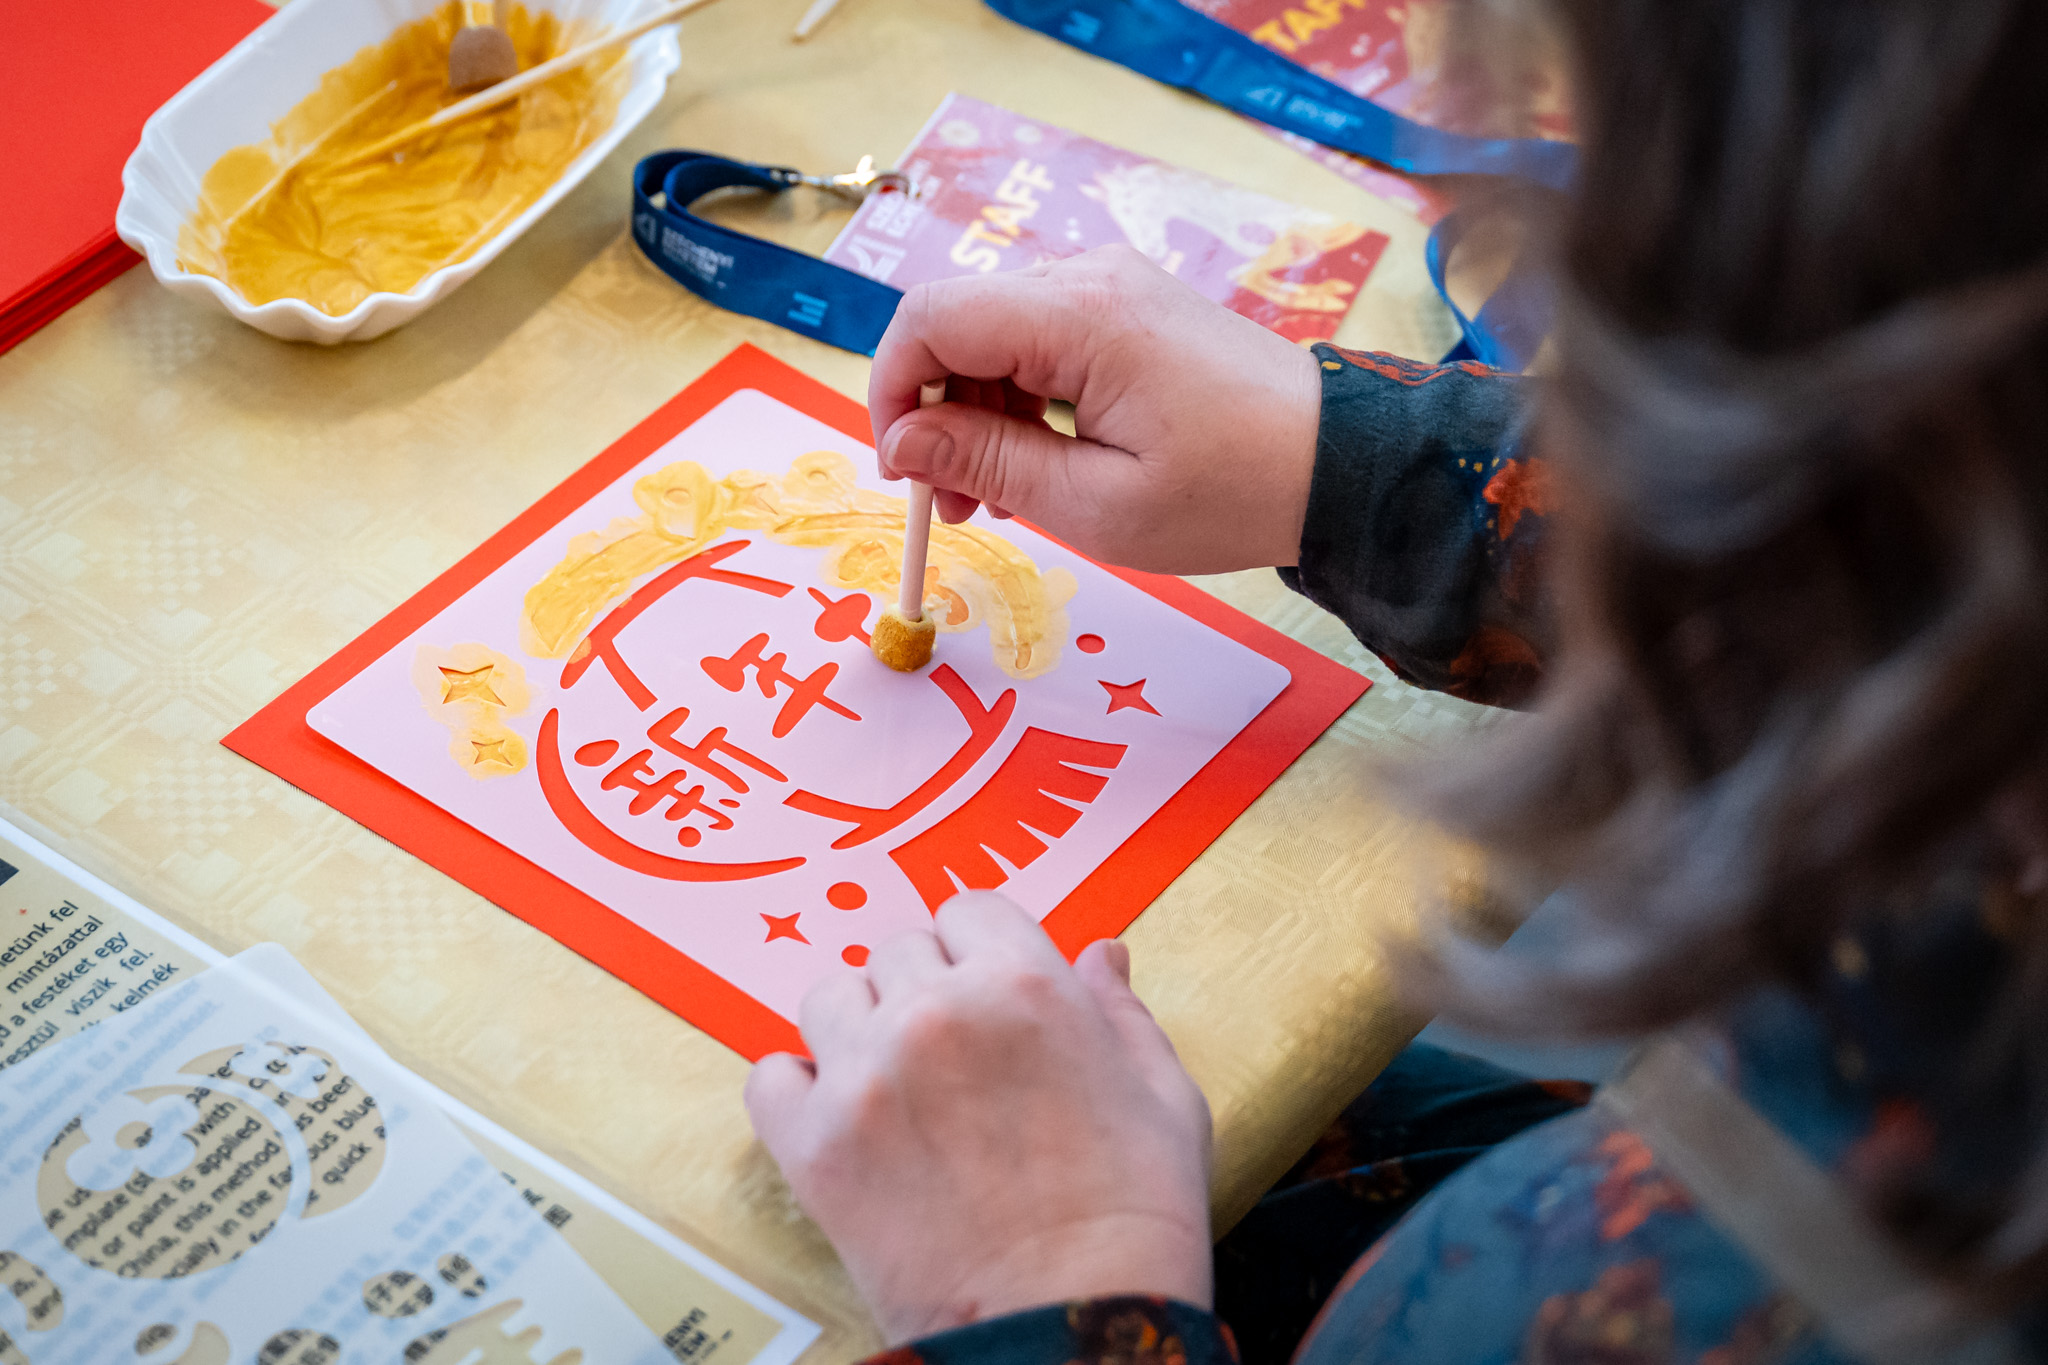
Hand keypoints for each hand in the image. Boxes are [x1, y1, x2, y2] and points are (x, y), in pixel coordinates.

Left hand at [744, 893, 1213, 1343]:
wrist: (1071, 1330)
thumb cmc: (1135, 1219)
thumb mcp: (1165, 1096)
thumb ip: (1122, 1011)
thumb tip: (1100, 954)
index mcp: (1024, 983)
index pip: (970, 910)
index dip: (983, 949)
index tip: (989, 989)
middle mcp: (935, 1011)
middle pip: (898, 949)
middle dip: (925, 988)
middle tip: (953, 1053)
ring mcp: (865, 1075)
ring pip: (829, 997)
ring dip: (859, 1027)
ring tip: (895, 1083)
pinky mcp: (814, 1146)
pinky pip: (771, 1078)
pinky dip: (798, 1091)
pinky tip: (839, 1118)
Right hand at [868, 245, 1321, 573]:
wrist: (1335, 464)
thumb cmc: (1228, 492)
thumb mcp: (1094, 503)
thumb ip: (986, 464)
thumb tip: (902, 446)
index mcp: (1078, 317)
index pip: (930, 319)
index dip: (892, 393)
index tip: (902, 472)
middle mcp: (1088, 279)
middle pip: (955, 323)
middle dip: (934, 412)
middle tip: (954, 505)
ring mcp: (1110, 285)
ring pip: (990, 332)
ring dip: (974, 411)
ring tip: (998, 496)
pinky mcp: (1126, 306)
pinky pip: (1035, 339)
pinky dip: (1017, 398)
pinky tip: (1036, 461)